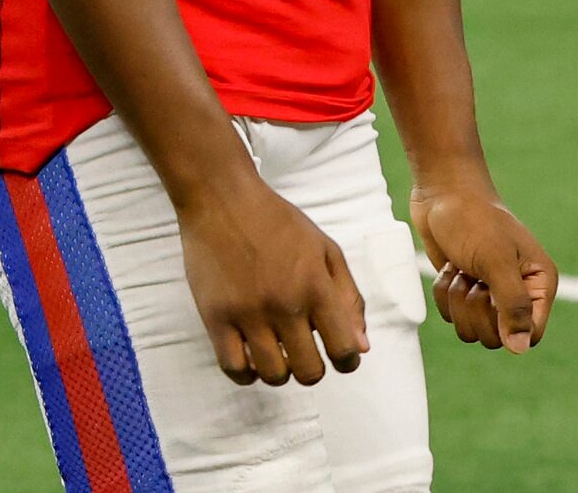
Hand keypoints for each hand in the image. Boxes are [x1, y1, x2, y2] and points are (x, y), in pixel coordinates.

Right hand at [179, 177, 369, 386]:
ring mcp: (248, 314)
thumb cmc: (278, 222)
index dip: (348, 360)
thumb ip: (348, 298)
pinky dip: (246, 373)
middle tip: (306, 353)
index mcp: (317, 285)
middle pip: (309, 371)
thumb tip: (362, 347)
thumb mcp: (326, 250)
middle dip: (314, 368)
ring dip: (281, 372)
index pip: (344, 348)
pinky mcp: (215, 318)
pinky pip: (233, 368)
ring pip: (273, 375)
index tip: (342, 357)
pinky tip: (251, 357)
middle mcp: (285, 304)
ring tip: (278, 354)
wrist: (223, 200)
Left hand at [412, 180, 556, 353]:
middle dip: (476, 309)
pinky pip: (451, 316)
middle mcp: (518, 292)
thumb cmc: (474, 220)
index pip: (531, 334)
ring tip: (462, 269)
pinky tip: (451, 266)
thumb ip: (512, 305)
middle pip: (498, 338)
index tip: (491, 299)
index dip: (508, 327)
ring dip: (458, 301)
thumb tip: (521, 348)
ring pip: (471, 330)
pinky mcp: (465, 290)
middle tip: (474, 277)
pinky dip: (445, 294)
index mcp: (539, 283)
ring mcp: (489, 293)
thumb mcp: (496, 261)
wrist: (442, 192)